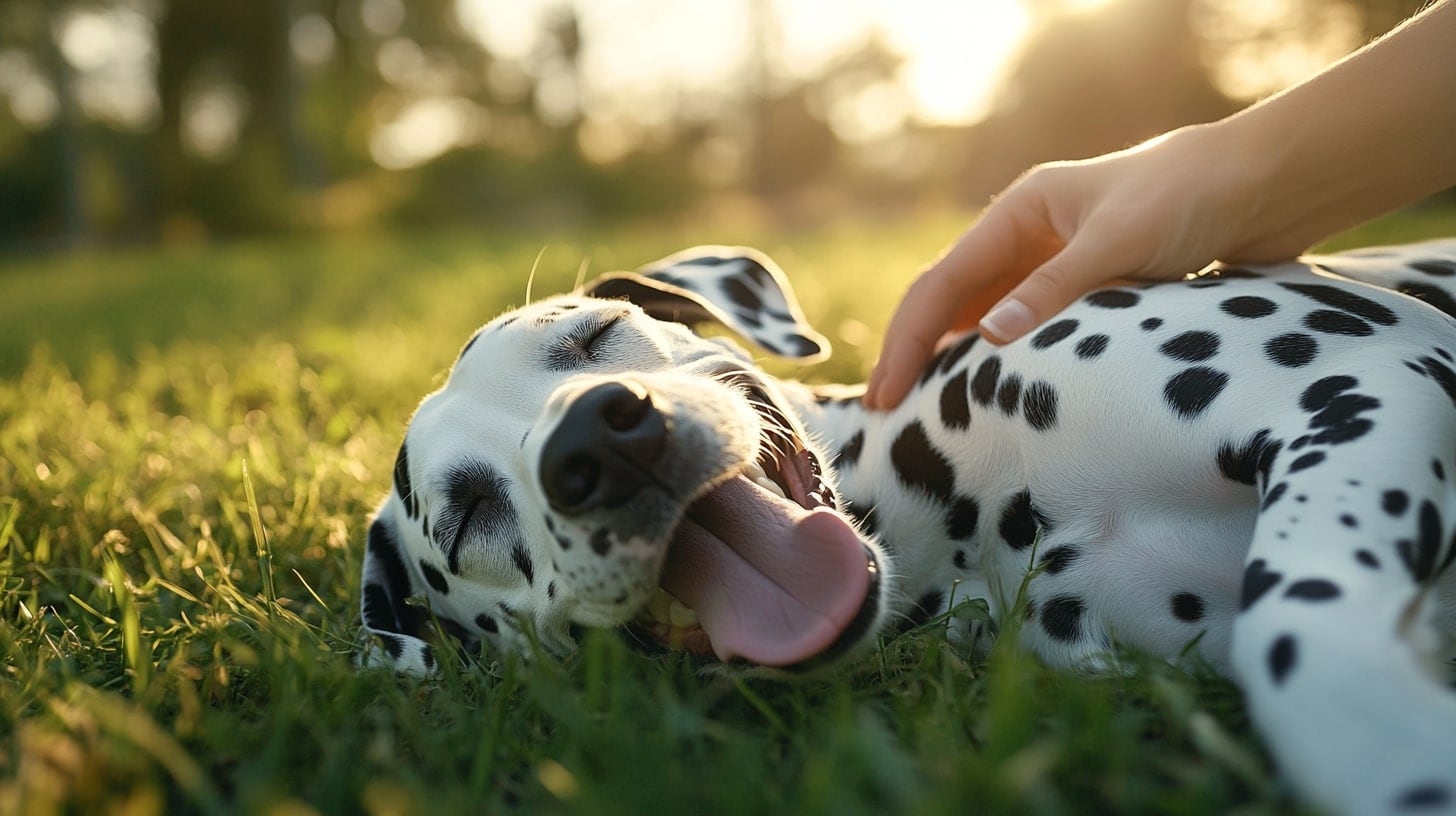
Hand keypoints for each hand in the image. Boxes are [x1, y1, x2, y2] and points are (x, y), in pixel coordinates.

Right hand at [864, 126, 1304, 410]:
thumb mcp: (1117, 243)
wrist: (1263, 185)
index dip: (908, 340)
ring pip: (984, 319)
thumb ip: (1054, 292)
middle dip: (915, 354)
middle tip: (888, 413)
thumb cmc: (1188, 197)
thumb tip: (988, 342)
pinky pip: (1027, 332)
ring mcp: (1054, 263)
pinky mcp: (1085, 290)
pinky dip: (1002, 363)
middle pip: (951, 302)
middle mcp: (1027, 236)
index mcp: (1019, 211)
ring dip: (953, 362)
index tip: (889, 394)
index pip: (942, 283)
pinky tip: (990, 398)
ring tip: (927, 416)